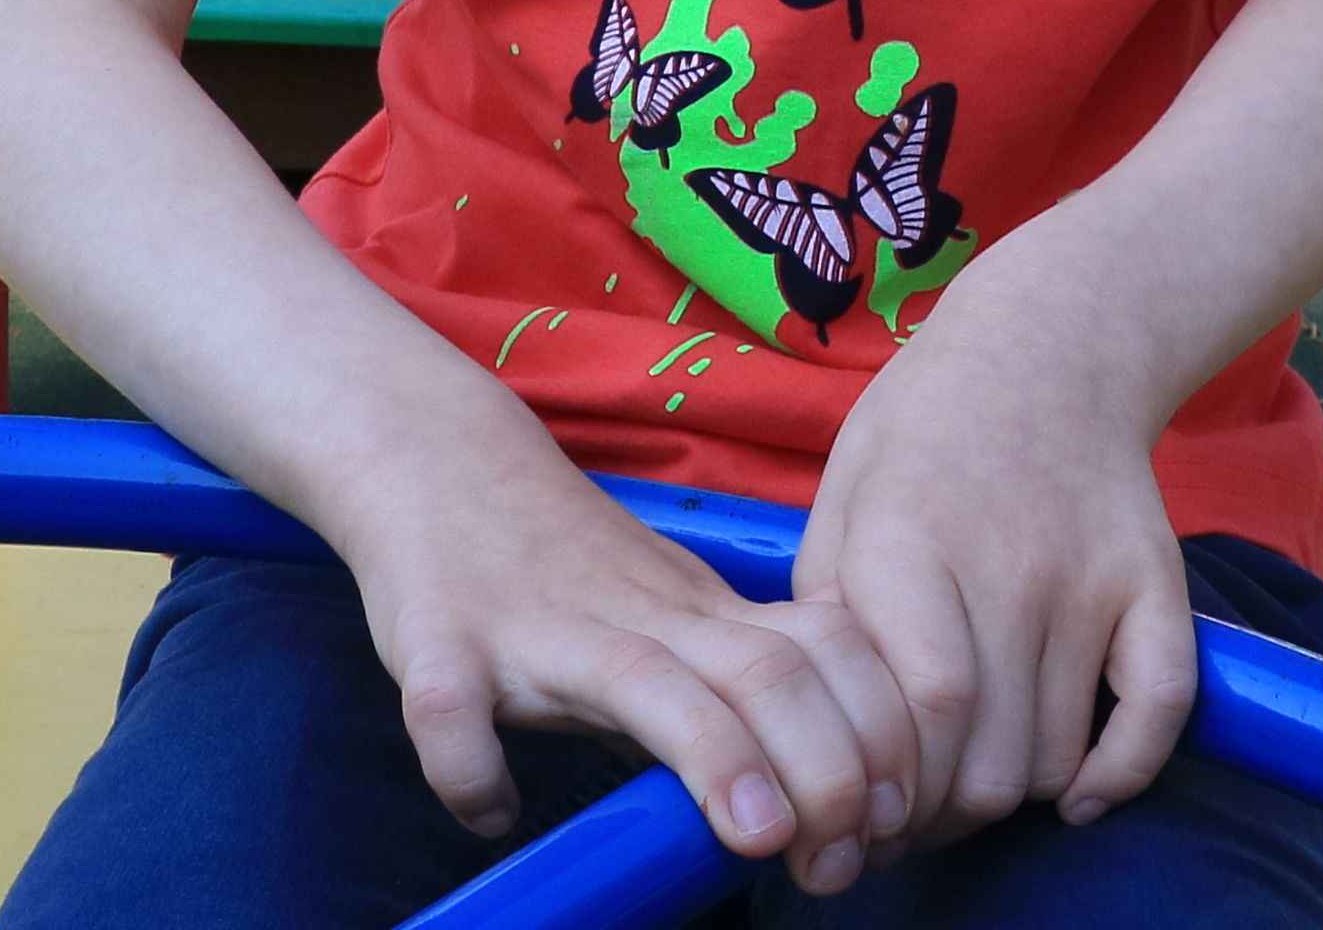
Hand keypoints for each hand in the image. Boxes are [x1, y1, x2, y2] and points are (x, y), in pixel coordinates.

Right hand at [338, 454, 929, 895]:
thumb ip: (731, 692)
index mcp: (702, 613)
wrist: (437, 455)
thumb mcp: (670, 612)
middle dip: (827, 770)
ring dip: (717, 757)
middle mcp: (638, 613)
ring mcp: (539, 625)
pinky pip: (452, 703)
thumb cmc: (560, 558)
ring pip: (648, 680)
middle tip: (834, 865)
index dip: (877, 739)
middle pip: (765, 672)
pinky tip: (488, 810)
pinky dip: (470, 764)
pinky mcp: (441, 637)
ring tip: (757, 839)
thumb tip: (804, 813)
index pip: (830, 655)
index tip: (885, 824)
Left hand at [796, 310, 1200, 839]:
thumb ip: (824, 608)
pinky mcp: (1158, 583)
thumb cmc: (924, 429)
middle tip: (913, 814)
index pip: (924, 705)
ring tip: (973, 781)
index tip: (866, 805)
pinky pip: (1160, 711)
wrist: (1049, 345)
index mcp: (909, 541)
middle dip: (940, 814)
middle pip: (991, 758)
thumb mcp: (842, 496)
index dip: (895, 783)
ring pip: (1057, 756)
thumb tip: (819, 720)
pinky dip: (1119, 775)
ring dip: (1012, 794)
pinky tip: (1077, 792)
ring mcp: (1092, 578)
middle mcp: (1007, 565)